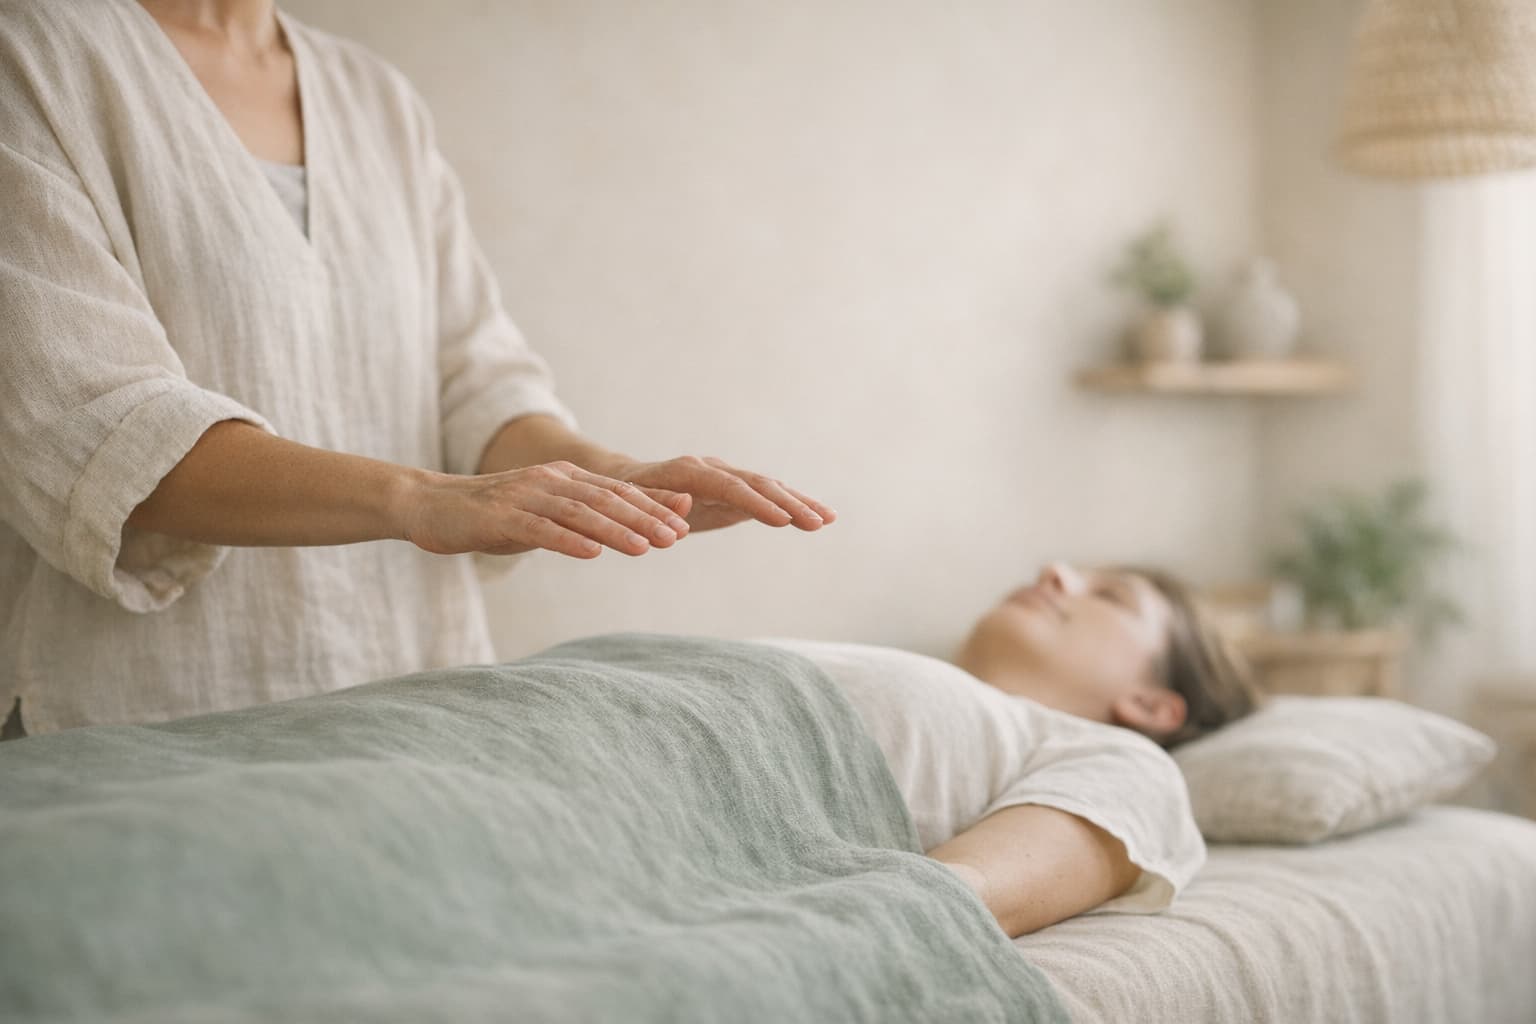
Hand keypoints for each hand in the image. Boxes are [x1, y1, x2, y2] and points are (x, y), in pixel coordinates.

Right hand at [399, 461, 692, 558]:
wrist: (430, 505)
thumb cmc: (492, 516)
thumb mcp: (543, 516)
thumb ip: (581, 521)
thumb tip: (627, 535)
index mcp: (564, 479)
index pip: (618, 492)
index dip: (653, 506)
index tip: (686, 523)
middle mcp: (550, 481)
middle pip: (607, 500)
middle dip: (646, 517)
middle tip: (679, 536)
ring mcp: (525, 497)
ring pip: (580, 513)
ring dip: (616, 530)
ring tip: (647, 547)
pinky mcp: (500, 518)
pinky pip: (540, 529)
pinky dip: (568, 540)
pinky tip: (591, 553)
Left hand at [608, 456, 835, 532]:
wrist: (625, 484)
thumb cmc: (626, 498)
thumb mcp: (633, 503)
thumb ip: (659, 504)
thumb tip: (684, 503)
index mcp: (688, 472)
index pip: (730, 487)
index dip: (758, 503)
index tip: (784, 520)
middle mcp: (712, 469)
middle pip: (757, 484)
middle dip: (789, 503)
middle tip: (818, 522)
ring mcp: (726, 477)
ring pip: (768, 488)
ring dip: (798, 503)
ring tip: (828, 520)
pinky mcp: (733, 491)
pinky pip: (766, 497)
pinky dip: (791, 506)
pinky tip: (818, 518)